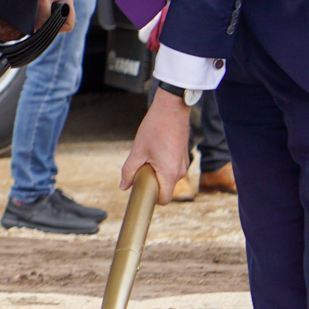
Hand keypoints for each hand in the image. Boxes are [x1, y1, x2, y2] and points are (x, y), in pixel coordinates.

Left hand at [123, 88, 192, 202]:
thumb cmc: (154, 129)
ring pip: (168, 178)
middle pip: (165, 188)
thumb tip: (123, 187)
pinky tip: (154, 152)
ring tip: (146, 157)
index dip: (151, 198)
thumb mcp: (137, 151)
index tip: (140, 191)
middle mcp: (181, 171)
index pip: (164, 199)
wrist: (172, 110)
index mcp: (170, 173)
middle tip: (138, 171)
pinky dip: (162, 166)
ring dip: (156, 173)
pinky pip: (172, 168)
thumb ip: (129, 171)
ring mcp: (184, 163)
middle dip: (152, 184)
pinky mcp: (183, 156)